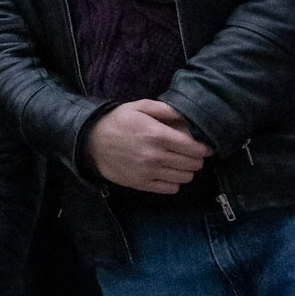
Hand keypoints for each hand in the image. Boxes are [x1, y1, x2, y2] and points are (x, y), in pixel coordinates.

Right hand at [86, 100, 211, 193]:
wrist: (90, 142)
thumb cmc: (117, 122)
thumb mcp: (139, 106)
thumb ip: (164, 109)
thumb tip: (186, 116)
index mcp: (157, 135)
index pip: (193, 148)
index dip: (203, 149)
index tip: (204, 147)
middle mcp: (155, 156)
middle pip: (192, 164)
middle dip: (196, 159)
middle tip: (191, 154)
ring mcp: (148, 172)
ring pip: (184, 178)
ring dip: (186, 171)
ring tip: (179, 163)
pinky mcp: (142, 184)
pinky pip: (171, 189)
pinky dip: (174, 182)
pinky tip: (168, 173)